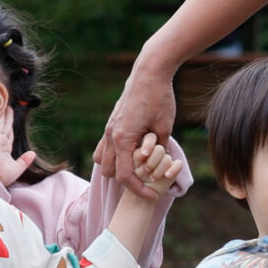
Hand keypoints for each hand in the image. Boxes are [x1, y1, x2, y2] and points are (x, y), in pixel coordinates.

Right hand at [0, 107, 34, 186]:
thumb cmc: (3, 176)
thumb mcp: (17, 168)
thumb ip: (25, 160)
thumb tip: (33, 154)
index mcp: (5, 149)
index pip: (9, 134)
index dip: (10, 125)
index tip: (10, 117)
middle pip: (4, 126)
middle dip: (6, 117)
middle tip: (7, 107)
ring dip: (1, 116)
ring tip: (3, 106)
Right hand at [97, 58, 178, 196]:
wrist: (149, 72)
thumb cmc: (159, 98)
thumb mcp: (165, 127)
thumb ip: (159, 149)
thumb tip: (158, 165)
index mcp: (123, 139)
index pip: (125, 176)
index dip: (139, 190)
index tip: (153, 195)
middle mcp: (111, 135)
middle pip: (109, 172)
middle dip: (127, 181)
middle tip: (146, 182)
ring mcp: (108, 129)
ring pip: (102, 161)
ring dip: (117, 168)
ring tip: (137, 169)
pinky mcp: (111, 123)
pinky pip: (104, 147)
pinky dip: (114, 156)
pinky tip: (131, 154)